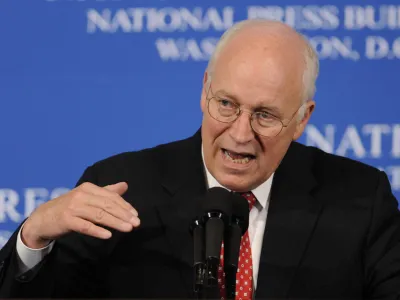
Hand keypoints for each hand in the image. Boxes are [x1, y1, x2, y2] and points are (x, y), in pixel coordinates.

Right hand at [21, 182, 139, 248]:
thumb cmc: (69, 207)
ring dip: (115, 222)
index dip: (125, 206)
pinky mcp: (66, 220)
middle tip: (136, 223)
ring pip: (99, 215)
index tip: (136, 215)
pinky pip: (85, 226)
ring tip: (128, 229)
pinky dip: (97, 230)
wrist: (42, 218)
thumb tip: (125, 185)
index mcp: (88, 188)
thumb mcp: (88, 196)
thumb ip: (106, 192)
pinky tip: (108, 235)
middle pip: (107, 205)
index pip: (111, 197)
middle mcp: (81, 195)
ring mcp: (73, 207)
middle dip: (123, 214)